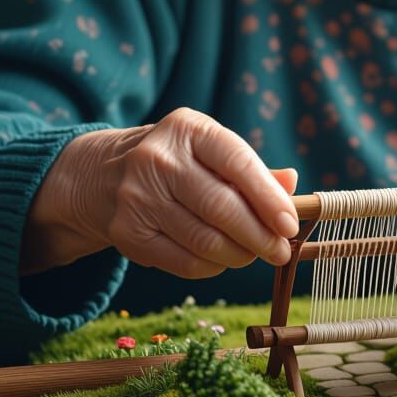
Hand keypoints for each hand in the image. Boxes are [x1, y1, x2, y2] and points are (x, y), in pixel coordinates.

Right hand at [23, 108, 299, 277]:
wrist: (104, 176)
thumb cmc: (179, 164)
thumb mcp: (212, 152)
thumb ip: (253, 170)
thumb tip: (292, 185)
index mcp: (188, 129)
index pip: (238, 163)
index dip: (269, 199)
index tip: (290, 225)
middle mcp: (157, 159)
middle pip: (221, 208)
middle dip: (260, 236)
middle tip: (280, 251)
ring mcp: (137, 197)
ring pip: (205, 240)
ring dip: (239, 255)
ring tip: (253, 254)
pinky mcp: (127, 233)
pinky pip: (185, 262)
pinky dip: (213, 267)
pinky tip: (222, 260)